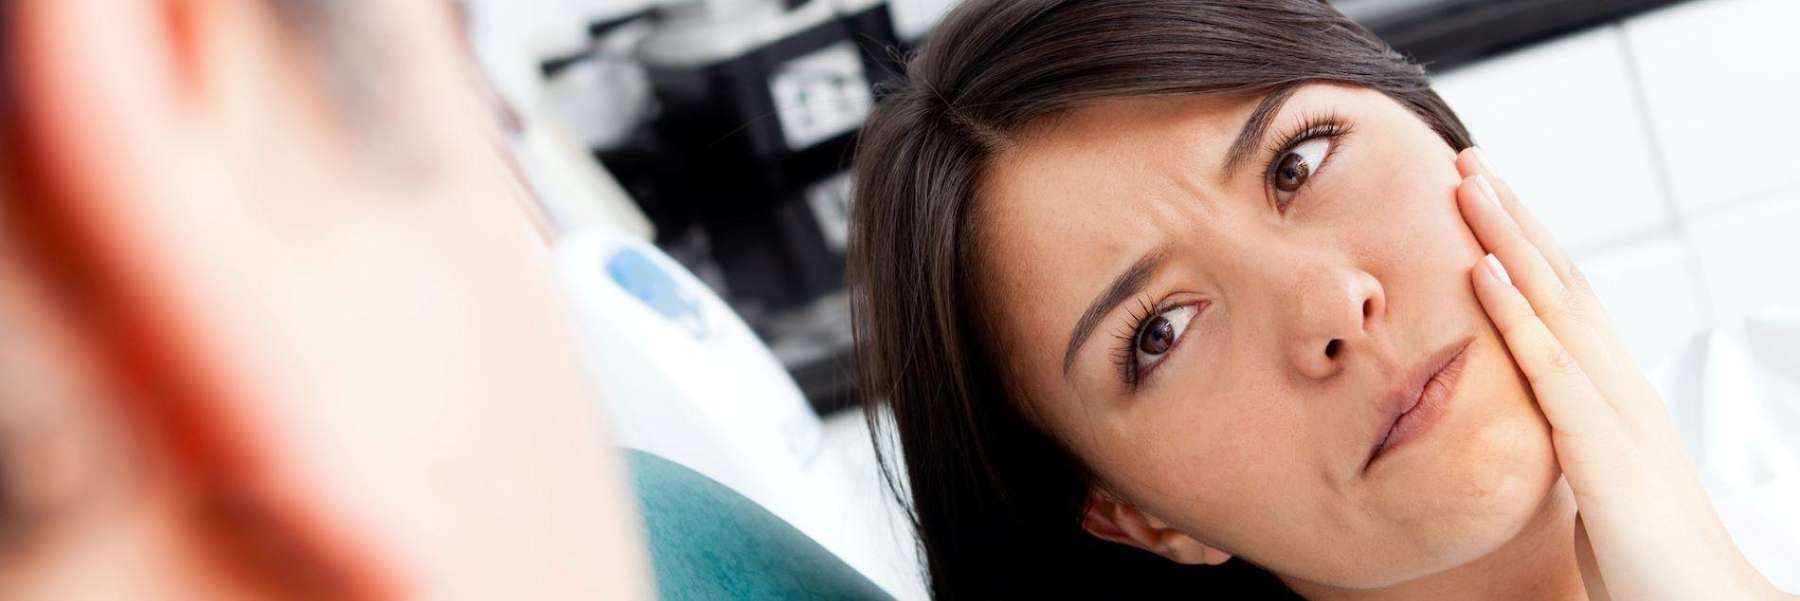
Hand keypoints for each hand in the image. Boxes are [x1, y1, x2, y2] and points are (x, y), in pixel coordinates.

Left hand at [1453, 148, 1790, 600]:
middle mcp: (1615, 380)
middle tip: (1468, 159)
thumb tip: (1528, 421)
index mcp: (1610, 388)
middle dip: (1512, 217)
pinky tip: (1481, 270)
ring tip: (1467, 184)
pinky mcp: (1598, 442)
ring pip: (1552, 301)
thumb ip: (1563, 438)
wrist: (1697, 600)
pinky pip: (1546, 364)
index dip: (1523, 245)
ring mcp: (1610, 405)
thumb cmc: (1643, 552)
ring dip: (1506, 238)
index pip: (1563, 298)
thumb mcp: (1588, 478)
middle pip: (1559, 279)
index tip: (1483, 197)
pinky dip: (1513, 312)